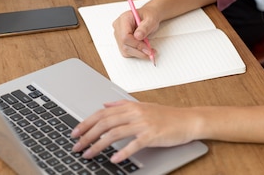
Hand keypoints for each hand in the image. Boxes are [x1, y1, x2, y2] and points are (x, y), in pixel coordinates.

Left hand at [70, 100, 198, 162]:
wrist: (188, 120)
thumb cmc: (167, 116)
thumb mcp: (143, 106)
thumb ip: (123, 105)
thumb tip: (106, 105)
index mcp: (131, 107)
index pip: (102, 113)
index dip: (86, 123)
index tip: (75, 132)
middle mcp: (135, 113)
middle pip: (104, 123)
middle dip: (87, 135)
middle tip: (76, 146)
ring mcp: (143, 123)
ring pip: (114, 133)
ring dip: (98, 145)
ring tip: (88, 154)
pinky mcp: (152, 135)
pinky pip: (134, 144)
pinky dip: (122, 152)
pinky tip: (113, 159)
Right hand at [112, 6, 159, 59]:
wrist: (148, 18)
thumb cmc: (149, 16)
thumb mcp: (151, 19)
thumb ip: (145, 27)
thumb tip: (138, 36)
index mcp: (124, 19)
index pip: (125, 36)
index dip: (136, 44)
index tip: (148, 48)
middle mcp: (118, 27)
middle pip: (124, 44)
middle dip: (139, 50)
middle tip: (151, 52)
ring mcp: (118, 35)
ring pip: (125, 50)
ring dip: (138, 53)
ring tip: (149, 50)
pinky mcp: (121, 42)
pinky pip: (127, 52)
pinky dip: (137, 53)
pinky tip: (144, 49)